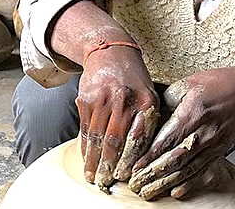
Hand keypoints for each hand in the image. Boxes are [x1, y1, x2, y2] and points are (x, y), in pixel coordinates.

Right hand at [77, 44, 159, 191]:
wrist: (110, 51)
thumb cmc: (133, 78)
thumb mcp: (149, 94)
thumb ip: (147, 120)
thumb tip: (145, 155)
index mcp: (145, 100)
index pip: (138, 137)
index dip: (131, 160)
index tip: (127, 176)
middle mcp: (123, 99)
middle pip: (116, 140)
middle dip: (111, 165)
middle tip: (108, 182)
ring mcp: (102, 99)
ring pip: (98, 137)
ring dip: (94, 160)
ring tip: (93, 176)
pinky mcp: (85, 98)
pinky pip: (85, 128)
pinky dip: (85, 146)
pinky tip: (86, 158)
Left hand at [128, 66, 234, 199]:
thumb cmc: (215, 84)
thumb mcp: (187, 84)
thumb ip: (166, 100)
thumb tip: (148, 116)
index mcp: (193, 112)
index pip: (167, 139)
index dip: (150, 156)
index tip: (135, 167)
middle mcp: (204, 131)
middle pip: (175, 158)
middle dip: (154, 174)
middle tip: (136, 184)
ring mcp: (213, 143)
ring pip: (187, 168)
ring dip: (167, 182)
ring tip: (150, 191)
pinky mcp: (220, 150)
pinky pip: (202, 170)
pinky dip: (189, 183)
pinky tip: (176, 192)